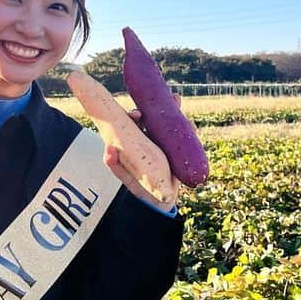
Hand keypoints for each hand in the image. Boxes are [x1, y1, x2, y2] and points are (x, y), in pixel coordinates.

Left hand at [102, 93, 182, 212]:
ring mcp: (164, 142)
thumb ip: (114, 165)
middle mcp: (149, 137)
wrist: (158, 199)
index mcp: (135, 140)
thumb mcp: (125, 176)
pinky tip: (192, 127)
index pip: (134, 123)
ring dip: (174, 110)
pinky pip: (182, 136)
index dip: (135, 115)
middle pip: (153, 117)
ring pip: (168, 123)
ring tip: (177, 100)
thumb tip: (108, 150)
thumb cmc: (138, 185)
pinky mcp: (177, 149)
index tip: (137, 115)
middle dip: (158, 106)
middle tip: (162, 100)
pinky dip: (188, 129)